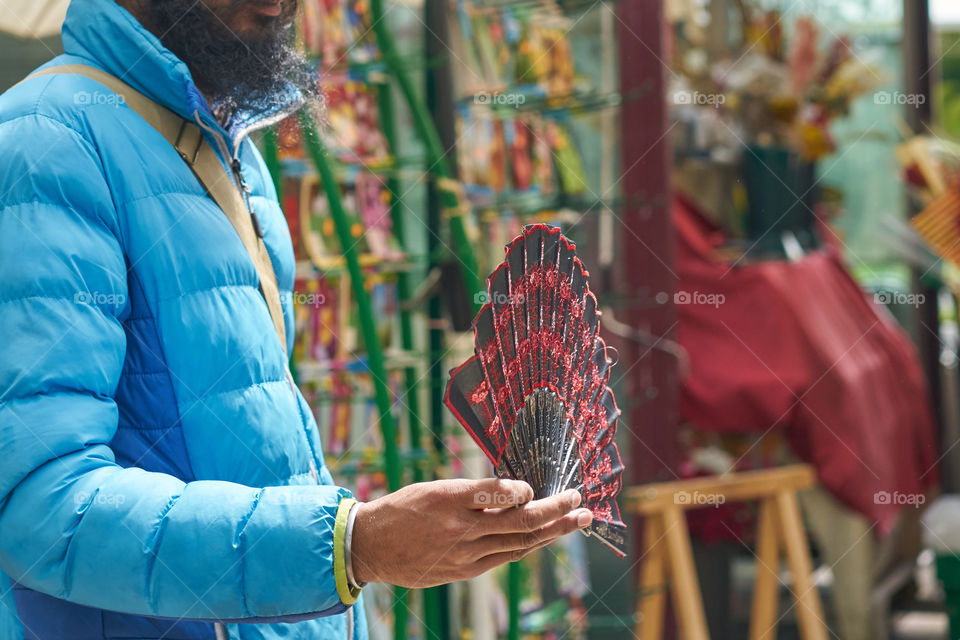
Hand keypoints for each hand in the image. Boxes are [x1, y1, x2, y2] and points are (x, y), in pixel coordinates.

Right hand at [351, 478, 592, 587]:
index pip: (499, 491)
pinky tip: (544, 537)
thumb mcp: (434, 488)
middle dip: (557, 512)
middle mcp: (461, 528)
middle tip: (581, 501)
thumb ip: (473, 492)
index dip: (524, 490)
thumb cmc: (404, 509)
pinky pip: (505, 557)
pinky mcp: (465, 571)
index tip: (535, 487)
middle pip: (521, 521)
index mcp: (450, 498)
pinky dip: (528, 545)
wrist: (372, 547)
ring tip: (578, 520)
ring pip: (520, 543)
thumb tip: (516, 491)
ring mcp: (465, 554)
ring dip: (553, 531)